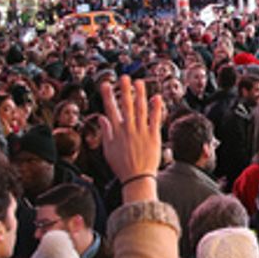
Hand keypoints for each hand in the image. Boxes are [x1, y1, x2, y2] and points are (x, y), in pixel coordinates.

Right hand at [101, 75, 163, 202]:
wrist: (137, 179)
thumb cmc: (122, 166)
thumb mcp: (109, 150)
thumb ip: (106, 133)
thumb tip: (102, 118)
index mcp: (116, 132)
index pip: (110, 110)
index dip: (108, 96)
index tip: (105, 84)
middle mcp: (128, 130)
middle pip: (126, 106)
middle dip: (124, 90)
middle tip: (124, 77)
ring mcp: (141, 132)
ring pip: (141, 110)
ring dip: (140, 95)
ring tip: (139, 82)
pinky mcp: (153, 136)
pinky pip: (155, 120)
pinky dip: (156, 108)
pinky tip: (156, 97)